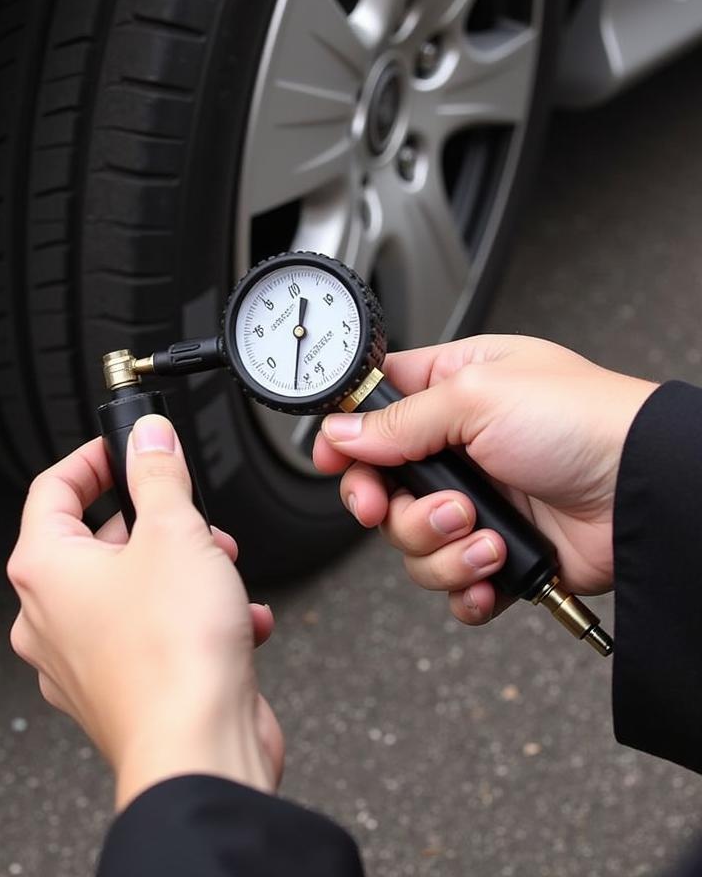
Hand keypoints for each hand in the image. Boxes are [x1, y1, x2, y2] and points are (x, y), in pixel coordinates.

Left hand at [8, 415, 283, 808]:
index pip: (53, 489)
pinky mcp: (122, 691)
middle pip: (97, 540)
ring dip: (183, 570)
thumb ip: (158, 473)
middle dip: (157, 522)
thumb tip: (147, 438)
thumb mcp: (174, 531)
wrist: (199, 752)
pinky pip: (154, 635)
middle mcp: (50, 618)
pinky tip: (240, 620)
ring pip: (131, 588)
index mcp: (44, 570)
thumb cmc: (173, 653)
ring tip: (224, 570)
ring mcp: (82, 660)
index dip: (92, 458)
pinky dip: (194, 619)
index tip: (124, 445)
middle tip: (194, 516)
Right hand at [313, 335, 657, 623]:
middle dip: (385, 506)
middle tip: (387, 507)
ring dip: (439, 545)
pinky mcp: (498, 552)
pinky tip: (490, 566)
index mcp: (452, 391)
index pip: (376, 411)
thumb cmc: (583, 420)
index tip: (332, 459)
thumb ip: (401, 419)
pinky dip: (466, 584)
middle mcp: (460, 447)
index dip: (347, 437)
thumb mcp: (477, 396)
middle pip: (381, 487)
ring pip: (411, 541)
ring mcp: (479, 502)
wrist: (643, 491)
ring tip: (480, 530)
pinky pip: (452, 581)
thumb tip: (344, 432)